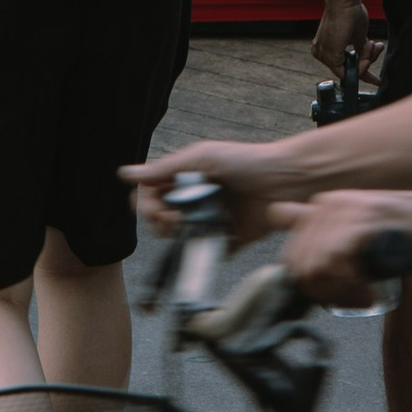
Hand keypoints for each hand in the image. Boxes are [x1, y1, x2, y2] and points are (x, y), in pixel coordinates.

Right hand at [124, 139, 283, 240]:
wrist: (287, 181)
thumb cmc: (247, 161)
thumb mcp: (203, 158)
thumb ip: (165, 169)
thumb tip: (124, 174)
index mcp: (186, 180)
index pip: (151, 196)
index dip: (146, 204)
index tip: (157, 208)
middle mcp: (195, 202)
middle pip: (160, 220)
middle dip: (159, 222)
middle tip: (175, 220)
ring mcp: (210, 222)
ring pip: (178, 240)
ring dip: (176, 239)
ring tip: (188, 231)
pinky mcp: (228, 241)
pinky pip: (206, 254)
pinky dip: (200, 254)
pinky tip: (204, 245)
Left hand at [275, 189, 411, 305]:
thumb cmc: (408, 231)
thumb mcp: (359, 231)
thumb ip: (321, 227)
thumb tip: (276, 215)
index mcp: (324, 204)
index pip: (292, 257)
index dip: (312, 287)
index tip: (337, 297)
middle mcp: (330, 202)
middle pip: (301, 266)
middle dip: (325, 294)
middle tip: (355, 302)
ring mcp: (347, 208)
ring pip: (316, 267)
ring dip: (340, 295)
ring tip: (366, 298)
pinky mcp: (366, 220)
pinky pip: (337, 263)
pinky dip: (352, 287)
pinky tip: (372, 293)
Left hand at [311, 0, 373, 87]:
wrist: (345, 0)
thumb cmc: (350, 12)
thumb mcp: (357, 36)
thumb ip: (360, 50)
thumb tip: (367, 61)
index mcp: (324, 47)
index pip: (344, 66)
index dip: (362, 71)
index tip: (376, 79)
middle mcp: (321, 53)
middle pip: (349, 69)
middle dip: (368, 61)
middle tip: (377, 49)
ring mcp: (324, 55)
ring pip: (351, 70)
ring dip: (367, 58)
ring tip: (372, 44)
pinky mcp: (330, 56)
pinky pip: (350, 70)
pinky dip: (363, 62)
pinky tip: (368, 48)